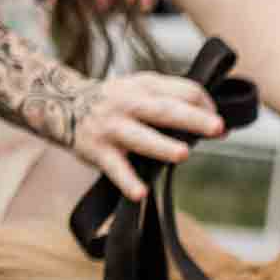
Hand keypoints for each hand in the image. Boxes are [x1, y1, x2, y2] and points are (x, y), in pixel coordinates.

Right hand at [70, 72, 224, 201]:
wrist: (61, 102)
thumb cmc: (119, 100)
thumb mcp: (143, 88)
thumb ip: (176, 101)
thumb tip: (218, 127)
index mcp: (146, 86)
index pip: (183, 91)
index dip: (205, 106)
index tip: (218, 123)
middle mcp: (129, 104)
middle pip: (164, 110)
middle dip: (192, 118)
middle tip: (218, 127)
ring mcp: (112, 127)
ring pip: (139, 137)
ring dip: (161, 146)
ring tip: (182, 154)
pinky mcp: (98, 150)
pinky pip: (114, 168)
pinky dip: (126, 181)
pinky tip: (140, 193)